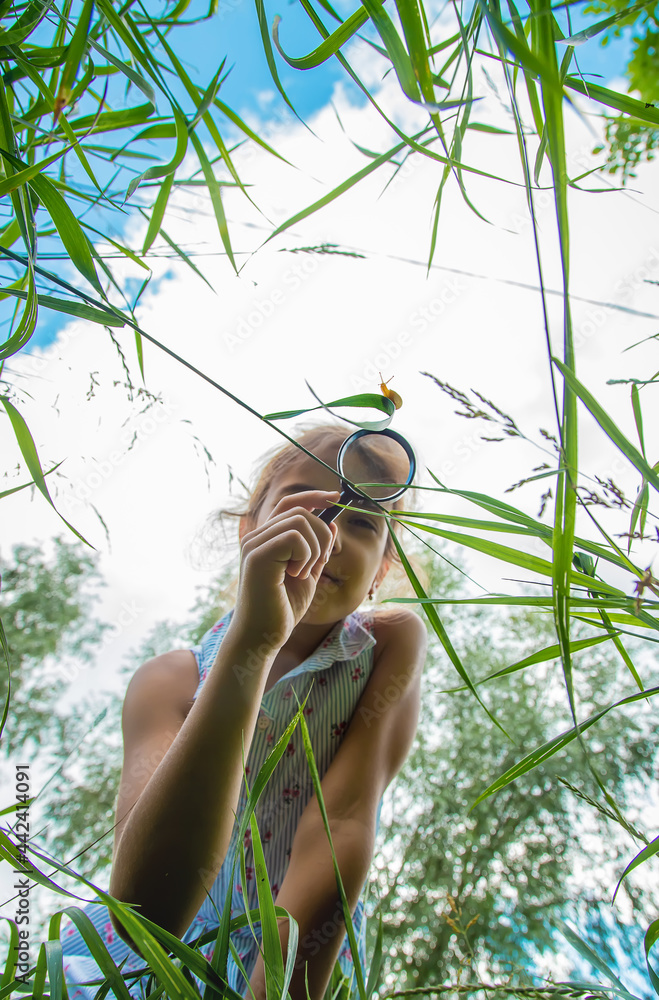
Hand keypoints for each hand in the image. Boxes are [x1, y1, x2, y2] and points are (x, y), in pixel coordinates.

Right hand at [230, 490, 338, 648]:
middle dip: (323, 536)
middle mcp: (256, 537)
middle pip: (302, 511)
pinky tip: (295, 576)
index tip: (336, 498)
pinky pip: (294, 537)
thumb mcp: (308, 573)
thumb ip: (318, 549)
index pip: (289, 503)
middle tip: (317, 565)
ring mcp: (254, 544)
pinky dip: (305, 556)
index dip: (313, 496)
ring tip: (303, 573)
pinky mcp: (257, 555)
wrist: (262, 637)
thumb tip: (333, 522)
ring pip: (301, 521)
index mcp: (266, 539)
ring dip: (315, 549)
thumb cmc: (282, 609)